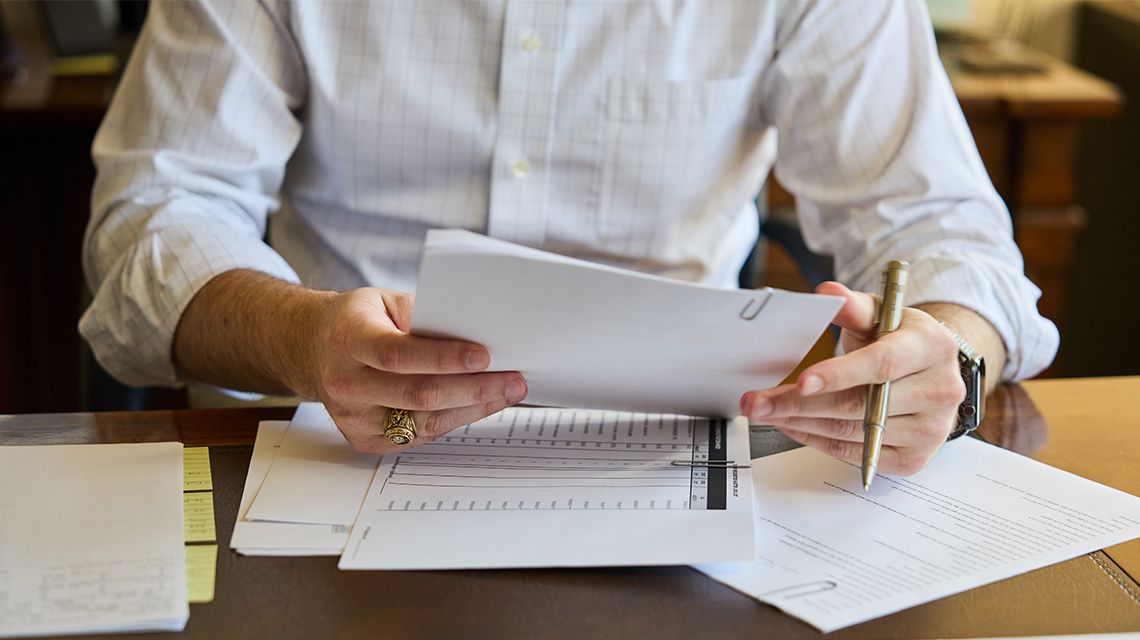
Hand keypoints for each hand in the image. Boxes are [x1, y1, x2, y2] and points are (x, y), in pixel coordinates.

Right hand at [308, 288, 526, 453]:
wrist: (313, 349)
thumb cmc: (358, 321)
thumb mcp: (384, 301)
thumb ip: (422, 315)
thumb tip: (474, 331)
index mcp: (348, 340)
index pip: (397, 354)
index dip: (442, 358)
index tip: (483, 355)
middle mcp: (345, 383)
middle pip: (418, 393)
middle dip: (474, 388)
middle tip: (513, 378)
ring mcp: (353, 417)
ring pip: (424, 420)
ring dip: (474, 407)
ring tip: (508, 392)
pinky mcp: (365, 440)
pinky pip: (420, 434)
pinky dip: (455, 419)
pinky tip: (480, 405)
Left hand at [740, 281, 963, 474]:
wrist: (931, 373)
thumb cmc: (900, 340)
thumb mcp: (880, 314)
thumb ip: (852, 305)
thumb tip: (827, 292)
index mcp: (932, 347)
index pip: (882, 364)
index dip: (839, 374)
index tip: (802, 381)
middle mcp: (939, 391)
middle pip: (858, 405)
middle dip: (799, 405)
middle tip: (756, 403)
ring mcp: (930, 429)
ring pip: (851, 432)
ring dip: (801, 423)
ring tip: (767, 412)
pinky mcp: (914, 458)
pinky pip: (855, 453)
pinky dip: (818, 440)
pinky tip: (793, 426)